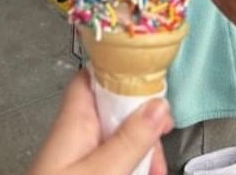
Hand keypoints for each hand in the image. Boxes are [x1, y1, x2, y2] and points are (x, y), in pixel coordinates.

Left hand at [28, 69, 171, 174]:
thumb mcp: (101, 172)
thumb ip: (130, 140)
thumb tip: (158, 104)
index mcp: (75, 120)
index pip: (94, 75)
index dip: (121, 70)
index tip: (152, 82)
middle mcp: (77, 133)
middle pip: (115, 109)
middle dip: (143, 125)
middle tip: (160, 146)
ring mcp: (81, 156)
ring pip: (119, 138)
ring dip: (141, 152)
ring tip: (154, 171)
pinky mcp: (86, 173)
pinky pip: (113, 161)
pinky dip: (130, 167)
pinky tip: (143, 174)